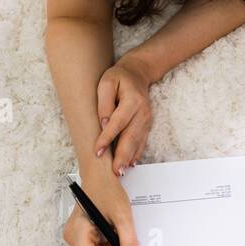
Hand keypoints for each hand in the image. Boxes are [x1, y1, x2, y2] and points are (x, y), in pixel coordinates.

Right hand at [63, 166, 140, 245]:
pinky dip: (108, 245)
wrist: (100, 176)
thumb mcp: (122, 216)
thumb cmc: (106, 189)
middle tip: (123, 240)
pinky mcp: (82, 235)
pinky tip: (113, 232)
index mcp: (77, 232)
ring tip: (117, 232)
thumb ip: (128, 240)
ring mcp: (76, 237)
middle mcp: (72, 237)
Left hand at [93, 54, 153, 174]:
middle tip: (115, 171)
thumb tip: (103, 123)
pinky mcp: (146, 125)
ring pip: (137, 142)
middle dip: (122, 156)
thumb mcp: (106, 83)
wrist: (138, 73)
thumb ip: (104, 103)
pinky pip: (141, 141)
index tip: (98, 151)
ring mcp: (146, 120)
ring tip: (121, 171)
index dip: (107, 138)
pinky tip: (131, 163)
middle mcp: (142, 112)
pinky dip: (136, 153)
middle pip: (131, 137)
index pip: (118, 122)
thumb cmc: (119, 77)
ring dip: (129, 158)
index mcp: (132, 100)